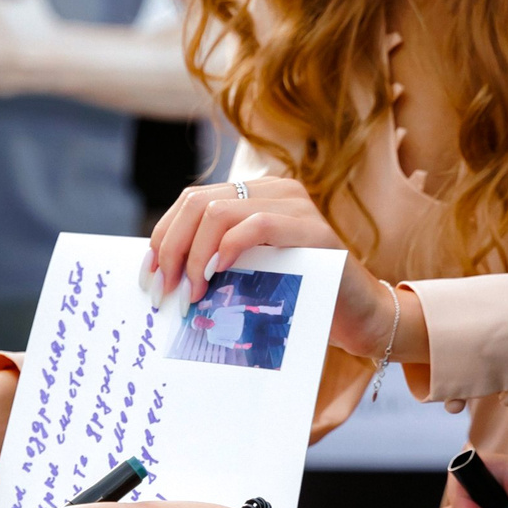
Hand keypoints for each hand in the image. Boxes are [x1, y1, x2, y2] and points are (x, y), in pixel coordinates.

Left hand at [146, 176, 414, 361]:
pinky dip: (229, 248)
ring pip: (219, 212)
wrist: (358, 317)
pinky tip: (218, 274)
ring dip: (193, 256)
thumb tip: (159, 272)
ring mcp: (296, 206)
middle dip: (170, 249)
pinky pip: (259, 225)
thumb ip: (215, 259)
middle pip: (198, 203)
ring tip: (192, 292)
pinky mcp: (315, 230)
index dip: (162, 236)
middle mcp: (275, 190)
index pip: (192, 200)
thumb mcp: (249, 272)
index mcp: (257, 194)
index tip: (148, 277)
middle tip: (164, 291)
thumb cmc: (300, 298)